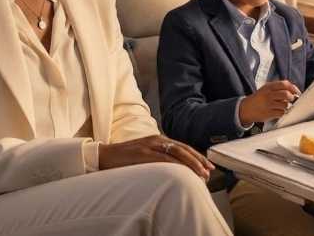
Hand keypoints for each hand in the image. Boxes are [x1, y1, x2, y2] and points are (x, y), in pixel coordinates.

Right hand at [97, 134, 213, 180]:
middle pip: (183, 149)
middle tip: (209, 171)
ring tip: (201, 174)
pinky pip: (163, 159)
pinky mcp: (142, 153)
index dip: (197, 156)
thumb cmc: (125, 158)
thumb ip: (159, 157)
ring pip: (177, 153)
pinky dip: (176, 165)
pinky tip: (184, 172)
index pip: (183, 147)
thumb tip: (175, 167)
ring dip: (191, 164)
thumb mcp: (145, 155)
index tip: (207, 166)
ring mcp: (149, 145)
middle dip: (198, 160)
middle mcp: (156, 139)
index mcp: (158, 139)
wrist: (104, 156)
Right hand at [239, 80, 300, 125]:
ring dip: (287, 106)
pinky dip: (283, 112)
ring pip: (285, 104)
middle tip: (291, 100)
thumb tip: (294, 91)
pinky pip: (281, 113)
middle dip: (291, 97)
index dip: (293, 88)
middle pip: (286, 94)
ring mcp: (268, 104)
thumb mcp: (266, 89)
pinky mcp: (268, 113)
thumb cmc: (259, 98)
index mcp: (269, 87)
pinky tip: (279, 111)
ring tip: (283, 106)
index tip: (296, 92)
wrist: (246, 108)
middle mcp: (268, 95)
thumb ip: (278, 88)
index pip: (285, 84)